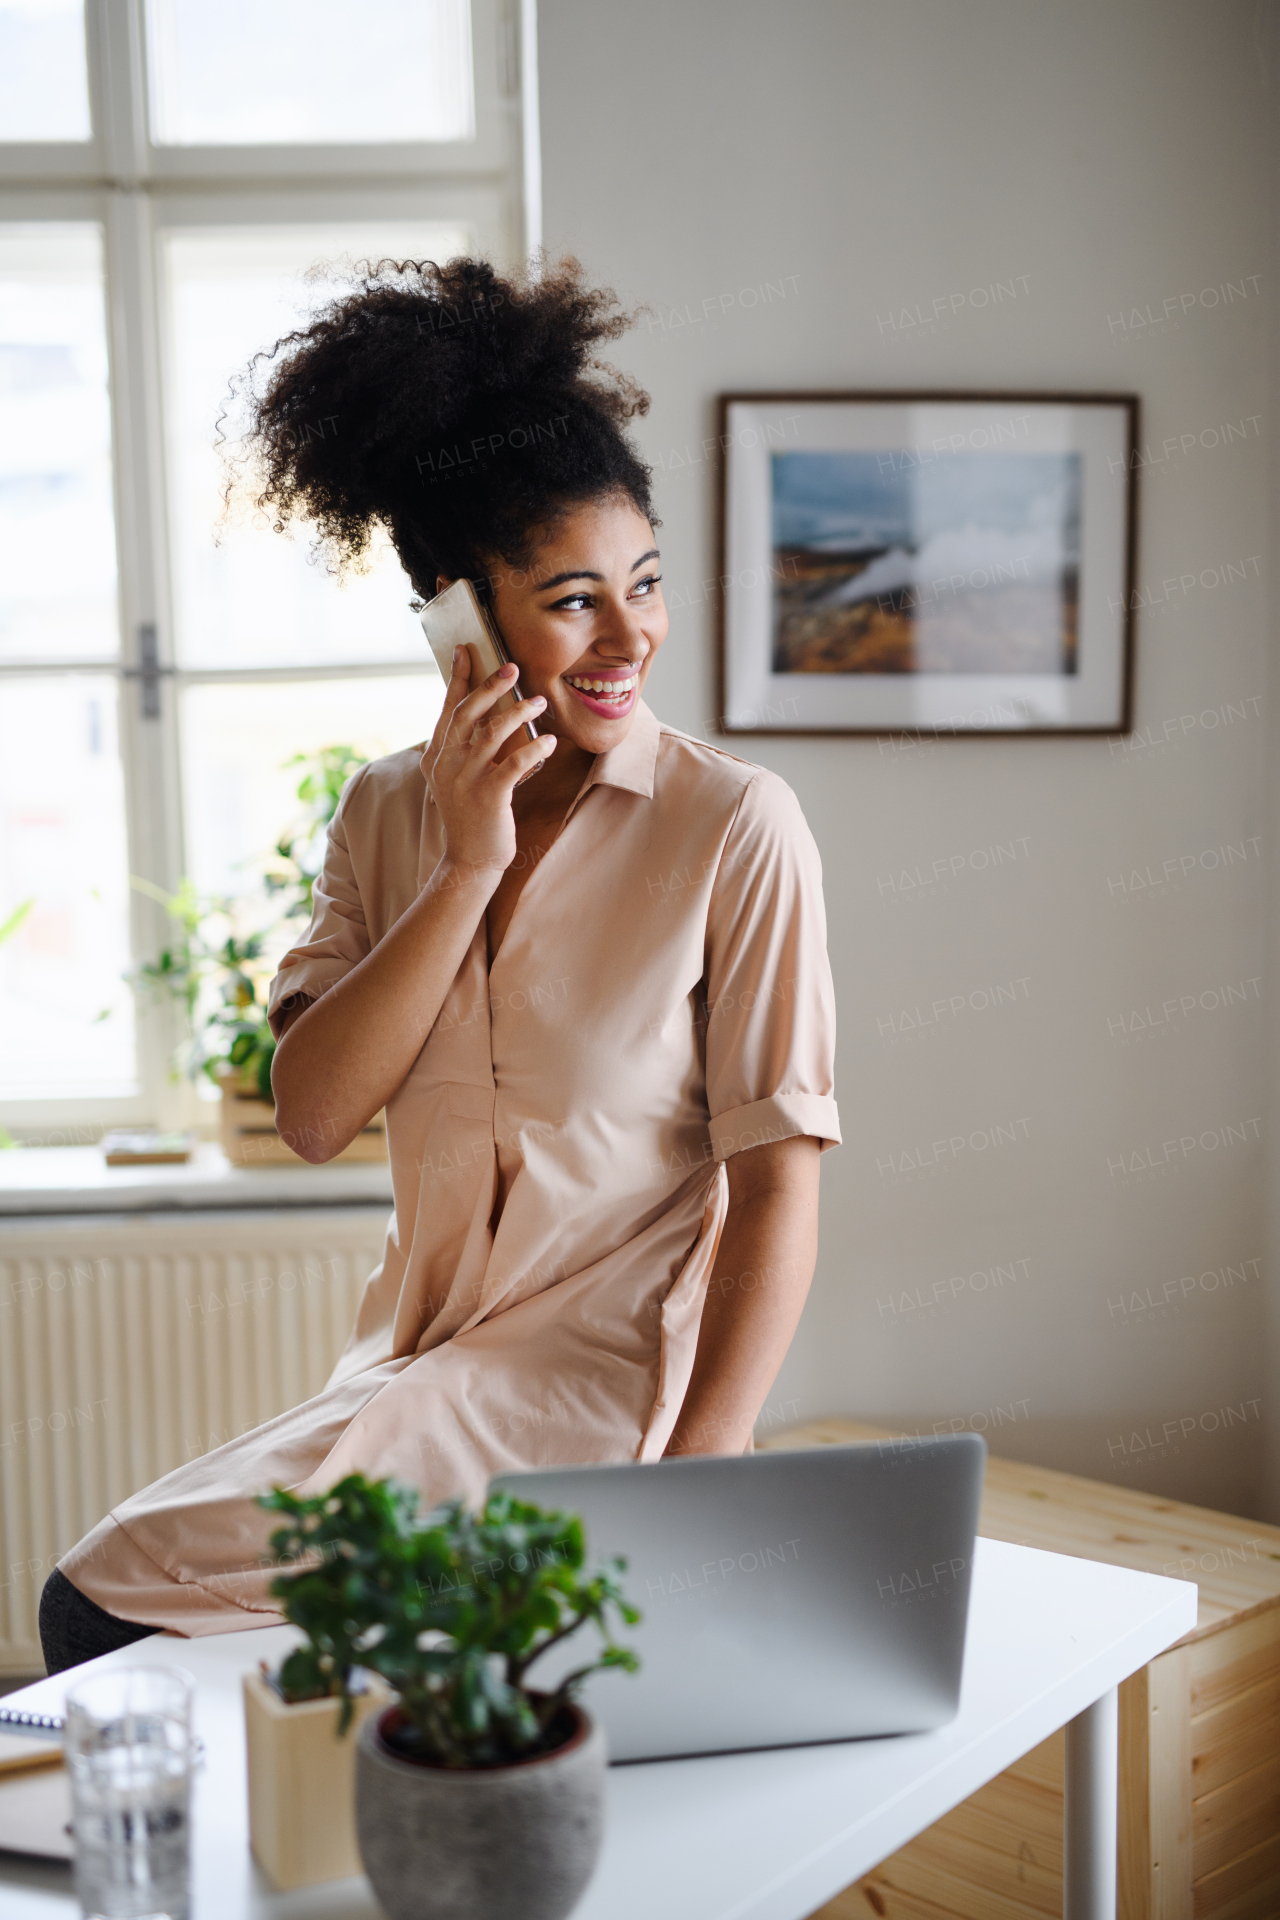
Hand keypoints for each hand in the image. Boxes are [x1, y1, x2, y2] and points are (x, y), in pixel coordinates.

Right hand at [422, 649, 556, 878]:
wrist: (470, 859)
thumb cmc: (471, 814)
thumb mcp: (457, 778)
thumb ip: (464, 748)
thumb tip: (485, 713)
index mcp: (436, 755)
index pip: (448, 708)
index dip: (458, 678)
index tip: (466, 650)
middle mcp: (447, 763)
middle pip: (468, 713)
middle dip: (491, 686)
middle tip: (513, 667)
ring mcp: (466, 779)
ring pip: (492, 733)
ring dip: (519, 712)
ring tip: (539, 701)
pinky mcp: (489, 796)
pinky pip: (514, 763)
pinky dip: (534, 749)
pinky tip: (549, 740)